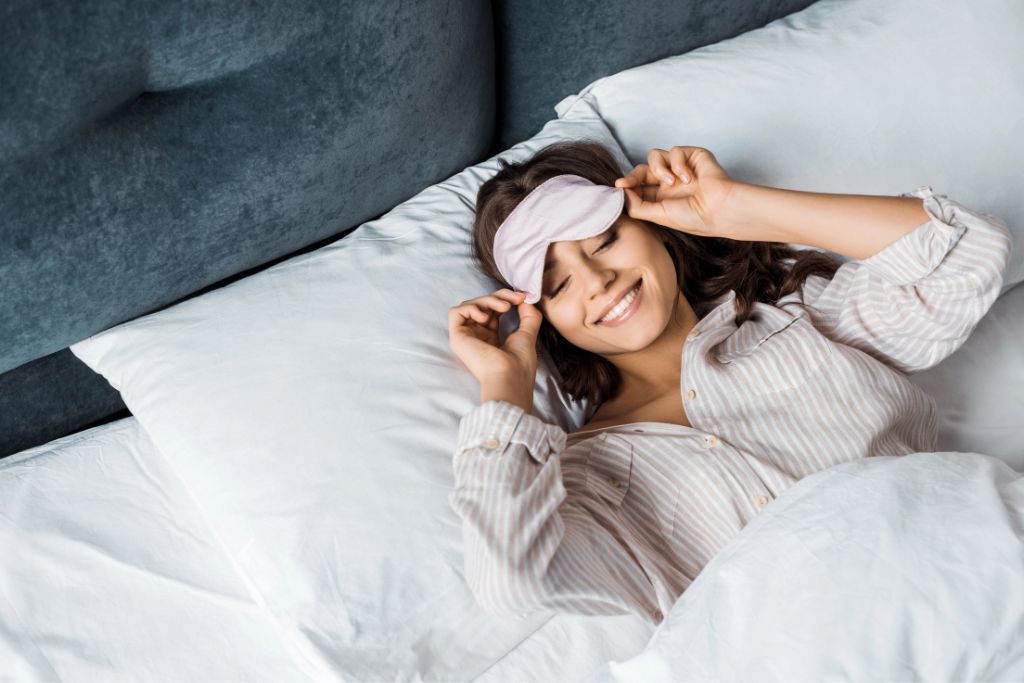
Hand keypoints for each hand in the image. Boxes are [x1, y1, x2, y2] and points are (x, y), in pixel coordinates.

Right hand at [448, 288, 542, 390]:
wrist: (509, 377)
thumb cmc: (519, 363)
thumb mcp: (528, 334)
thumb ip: (529, 315)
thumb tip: (526, 299)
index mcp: (491, 336)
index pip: (493, 309)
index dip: (506, 299)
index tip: (523, 297)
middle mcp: (477, 335)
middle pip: (481, 304)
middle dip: (500, 296)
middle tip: (516, 298)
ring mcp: (467, 336)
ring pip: (470, 305)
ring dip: (488, 300)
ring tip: (505, 308)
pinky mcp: (457, 337)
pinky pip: (456, 312)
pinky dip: (471, 308)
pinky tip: (485, 318)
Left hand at [615, 146, 738, 238]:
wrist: (718, 209)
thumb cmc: (693, 217)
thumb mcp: (658, 215)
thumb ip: (636, 206)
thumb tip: (620, 192)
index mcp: (662, 197)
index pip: (638, 186)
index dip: (627, 185)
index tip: (618, 186)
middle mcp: (669, 182)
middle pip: (642, 169)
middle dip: (633, 175)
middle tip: (626, 183)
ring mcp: (680, 168)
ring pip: (655, 155)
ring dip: (659, 169)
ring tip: (671, 182)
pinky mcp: (692, 155)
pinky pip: (675, 151)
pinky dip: (679, 164)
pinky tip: (689, 178)